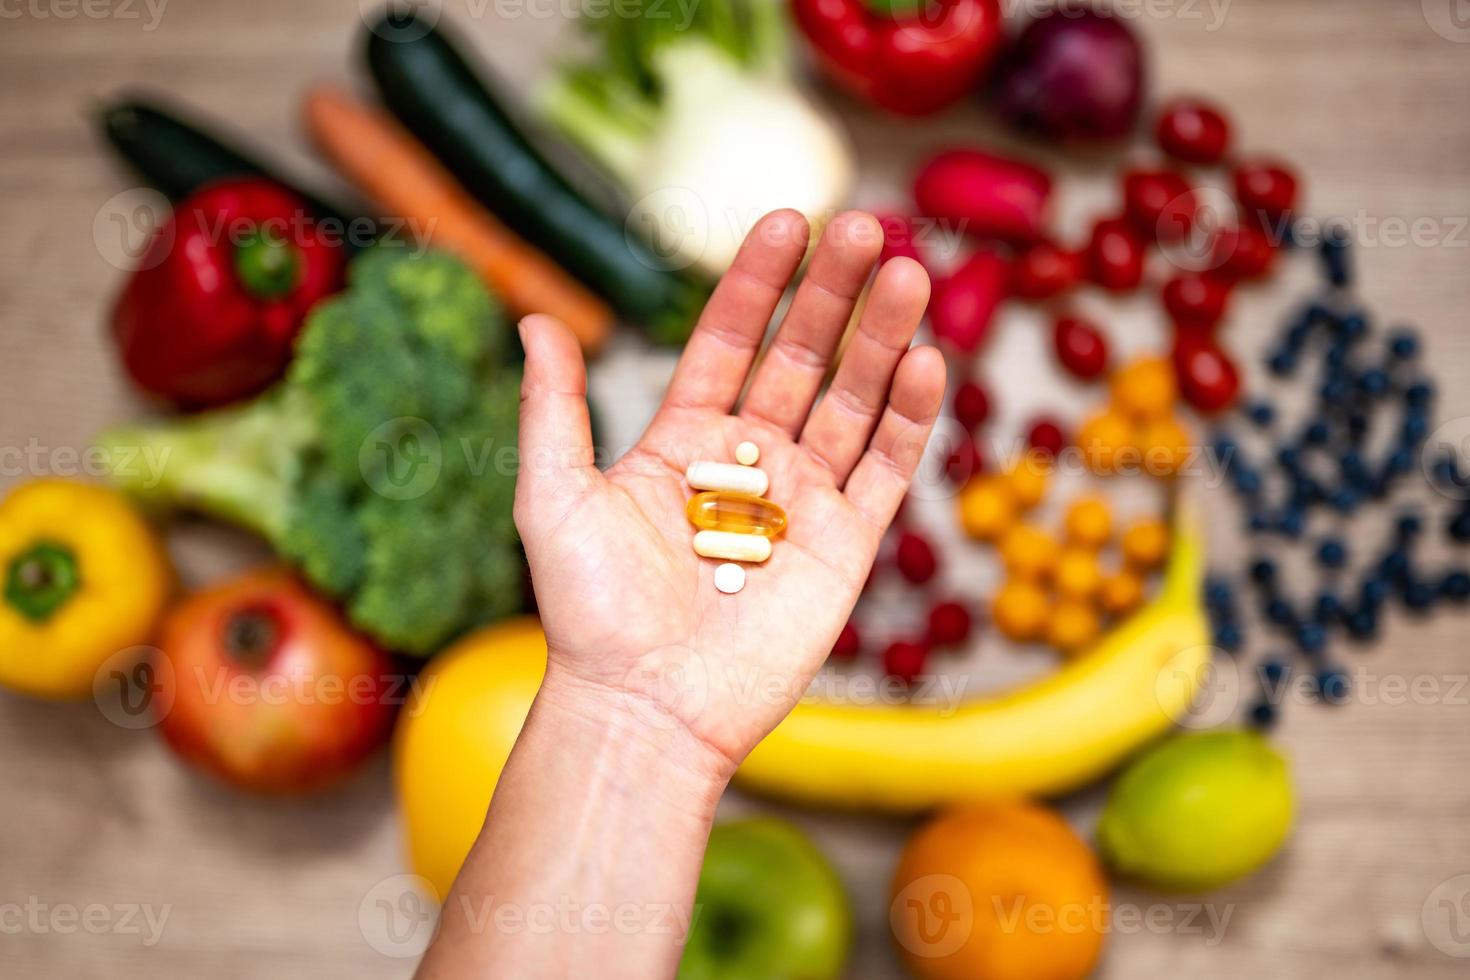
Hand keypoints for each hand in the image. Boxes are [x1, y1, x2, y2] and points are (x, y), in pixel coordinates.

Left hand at [514, 209, 943, 778]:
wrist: (644, 707)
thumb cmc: (590, 612)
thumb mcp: (554, 496)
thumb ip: (554, 407)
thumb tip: (534, 320)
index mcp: (684, 442)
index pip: (728, 342)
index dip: (756, 283)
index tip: (786, 221)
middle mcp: (750, 463)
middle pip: (802, 360)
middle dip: (831, 294)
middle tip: (863, 225)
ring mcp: (803, 502)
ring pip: (854, 404)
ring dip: (882, 339)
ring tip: (906, 272)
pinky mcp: (846, 547)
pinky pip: (887, 471)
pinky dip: (909, 418)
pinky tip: (927, 361)